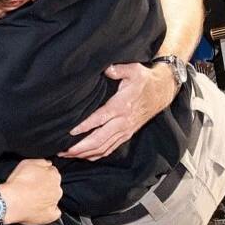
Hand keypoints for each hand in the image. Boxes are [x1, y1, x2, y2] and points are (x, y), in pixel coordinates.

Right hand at [1, 159, 61, 224]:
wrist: (10, 202)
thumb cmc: (18, 182)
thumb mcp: (27, 163)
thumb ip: (41, 162)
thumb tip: (48, 163)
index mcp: (54, 176)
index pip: (52, 172)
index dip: (43, 174)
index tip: (35, 178)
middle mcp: (57, 190)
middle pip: (54, 186)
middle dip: (46, 186)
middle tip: (32, 188)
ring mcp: (55, 203)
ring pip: (54, 198)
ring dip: (47, 198)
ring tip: (33, 199)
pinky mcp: (51, 216)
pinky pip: (54, 212)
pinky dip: (48, 211)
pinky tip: (39, 209)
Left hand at [60, 63, 176, 160]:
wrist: (161, 92)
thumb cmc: (144, 80)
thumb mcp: (134, 70)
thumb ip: (118, 69)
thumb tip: (106, 69)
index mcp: (122, 106)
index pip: (100, 119)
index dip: (85, 126)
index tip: (70, 131)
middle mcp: (123, 122)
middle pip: (99, 139)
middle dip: (80, 147)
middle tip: (62, 149)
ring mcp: (124, 131)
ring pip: (103, 148)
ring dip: (84, 153)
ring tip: (67, 154)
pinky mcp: (126, 135)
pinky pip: (109, 149)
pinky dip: (95, 155)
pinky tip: (83, 156)